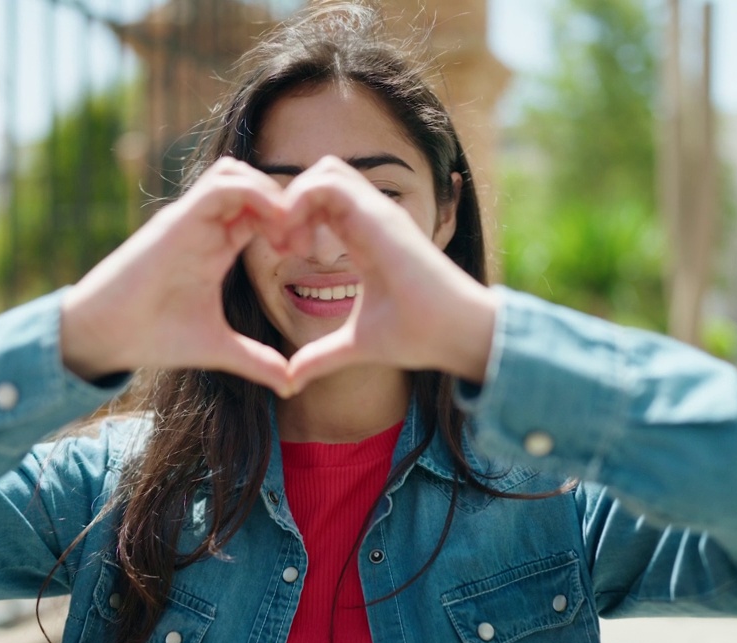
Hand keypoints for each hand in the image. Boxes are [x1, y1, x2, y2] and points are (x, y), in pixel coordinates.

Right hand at [59, 158, 292, 395]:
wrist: (106, 335)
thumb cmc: (154, 336)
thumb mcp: (218, 349)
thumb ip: (256, 360)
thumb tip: (291, 384)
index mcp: (218, 246)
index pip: (262, 212)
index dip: (292, 223)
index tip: (309, 253)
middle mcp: (205, 225)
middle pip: (255, 184)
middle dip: (288, 203)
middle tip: (306, 241)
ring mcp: (191, 218)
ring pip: (238, 174)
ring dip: (271, 193)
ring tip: (288, 231)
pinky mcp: (178, 218)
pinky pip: (222, 185)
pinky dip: (253, 193)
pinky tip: (273, 223)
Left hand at [279, 157, 499, 390]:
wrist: (453, 334)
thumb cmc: (417, 335)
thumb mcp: (355, 345)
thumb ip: (322, 356)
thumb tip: (293, 379)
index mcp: (364, 238)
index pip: (324, 201)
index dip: (295, 218)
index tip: (283, 254)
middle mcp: (371, 218)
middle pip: (322, 176)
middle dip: (291, 202)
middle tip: (282, 244)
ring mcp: (377, 212)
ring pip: (325, 170)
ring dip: (295, 198)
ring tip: (290, 242)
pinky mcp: (380, 216)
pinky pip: (330, 182)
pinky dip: (302, 200)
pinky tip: (299, 243)